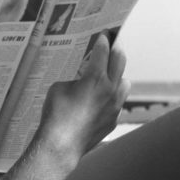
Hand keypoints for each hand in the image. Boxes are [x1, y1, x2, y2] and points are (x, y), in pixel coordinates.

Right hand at [38, 33, 130, 164]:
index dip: (103, 40)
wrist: (61, 144)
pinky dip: (111, 97)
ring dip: (118, 76)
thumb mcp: (58, 87)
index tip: (104, 34)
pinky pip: (117, 102)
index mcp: (95, 78)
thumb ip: (73, 79)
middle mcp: (110, 89)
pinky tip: (98, 101)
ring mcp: (115, 106)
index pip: (103, 51)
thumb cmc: (55, 114)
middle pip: (120, 61)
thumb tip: (79, 80)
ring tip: (108, 75)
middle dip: (116, 50)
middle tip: (112, 45)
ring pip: (125, 83)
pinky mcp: (113, 120)